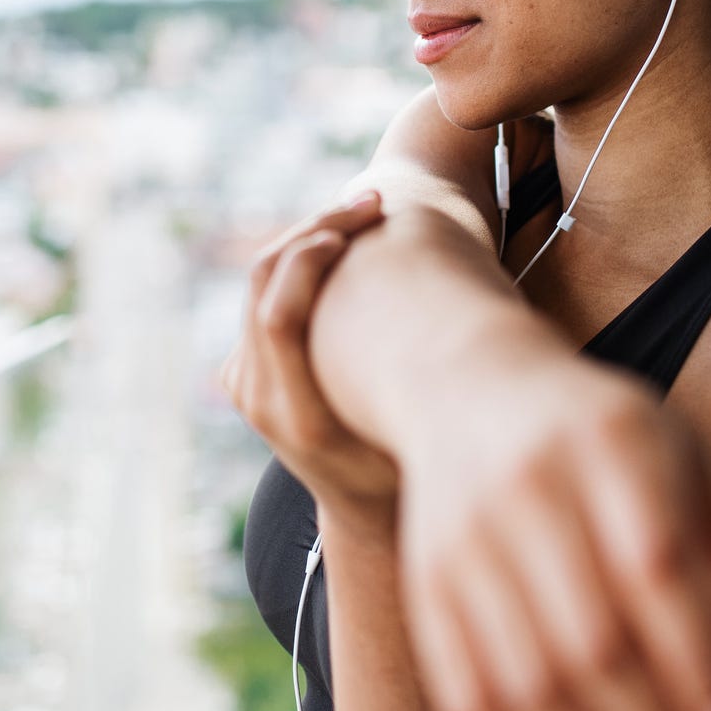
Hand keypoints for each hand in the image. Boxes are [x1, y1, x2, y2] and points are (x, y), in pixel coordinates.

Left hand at [220, 189, 400, 528]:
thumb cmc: (410, 466)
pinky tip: (353, 235)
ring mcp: (242, 382)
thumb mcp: (426, 437)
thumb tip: (469, 343)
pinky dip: (305, 254)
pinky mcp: (242, 369)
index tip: (371, 223)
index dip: (314, 257)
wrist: (360, 509)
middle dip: (319, 228)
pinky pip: (267, 292)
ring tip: (368, 209)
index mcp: (298, 417)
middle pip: (264, 282)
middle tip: (375, 201)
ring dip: (313, 233)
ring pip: (262, 278)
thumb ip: (429, 398)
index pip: (280, 318)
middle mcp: (258, 398)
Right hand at [395, 345, 710, 710]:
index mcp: (608, 442)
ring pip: (530, 687)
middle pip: (594, 646)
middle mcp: (528, 491)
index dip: (703, 663)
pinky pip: (467, 698)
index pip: (657, 571)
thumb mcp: (677, 446)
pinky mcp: (426, 591)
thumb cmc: (597, 432)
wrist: (460, 385)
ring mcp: (465, 546)